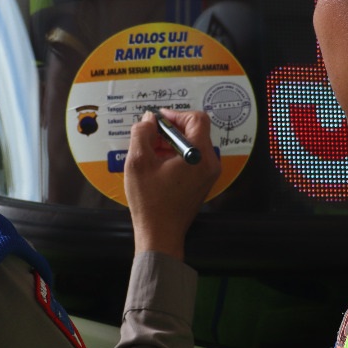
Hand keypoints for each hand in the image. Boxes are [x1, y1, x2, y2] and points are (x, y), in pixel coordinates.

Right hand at [124, 109, 221, 259]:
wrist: (160, 234)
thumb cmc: (151, 203)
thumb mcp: (138, 162)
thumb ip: (141, 134)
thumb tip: (148, 120)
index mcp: (199, 155)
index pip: (197, 119)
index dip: (176, 114)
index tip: (159, 119)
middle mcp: (209, 163)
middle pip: (195, 131)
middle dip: (171, 129)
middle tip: (151, 135)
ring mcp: (208, 174)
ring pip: (192, 145)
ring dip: (171, 143)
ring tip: (150, 151)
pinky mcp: (202, 182)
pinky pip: (192, 159)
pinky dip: (176, 155)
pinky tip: (157, 164)